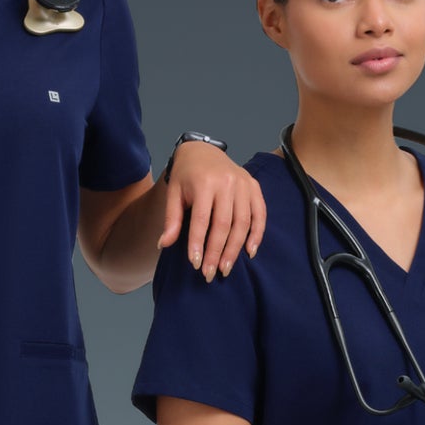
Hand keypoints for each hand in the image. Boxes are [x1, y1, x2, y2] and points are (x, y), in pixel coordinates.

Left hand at [165, 141, 266, 277]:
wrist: (203, 152)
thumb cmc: (186, 176)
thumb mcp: (173, 193)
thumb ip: (171, 219)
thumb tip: (164, 244)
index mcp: (204, 183)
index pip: (202, 219)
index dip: (199, 242)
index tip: (195, 263)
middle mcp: (227, 182)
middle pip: (224, 224)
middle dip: (217, 252)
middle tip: (210, 273)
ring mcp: (244, 184)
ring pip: (243, 223)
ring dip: (235, 249)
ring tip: (226, 268)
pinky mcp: (255, 188)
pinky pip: (260, 215)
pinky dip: (256, 235)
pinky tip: (249, 252)